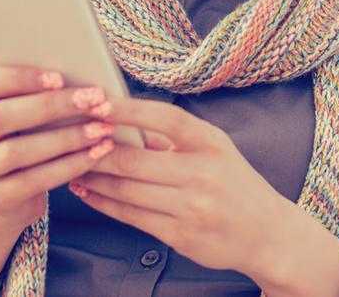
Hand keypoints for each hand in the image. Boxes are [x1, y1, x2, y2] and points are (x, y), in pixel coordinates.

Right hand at [0, 65, 117, 232]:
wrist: (6, 200)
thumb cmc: (25, 143)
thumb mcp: (23, 119)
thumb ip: (38, 97)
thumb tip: (83, 78)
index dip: (18, 78)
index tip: (59, 77)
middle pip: (1, 116)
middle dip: (52, 106)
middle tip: (94, 99)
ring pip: (17, 150)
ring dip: (66, 137)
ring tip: (101, 129)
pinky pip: (34, 180)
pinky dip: (69, 165)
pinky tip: (96, 154)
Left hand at [66, 96, 296, 278]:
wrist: (268, 234)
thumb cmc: (235, 183)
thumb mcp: (215, 149)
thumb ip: (173, 137)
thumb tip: (122, 119)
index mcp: (211, 143)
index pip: (165, 118)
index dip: (127, 110)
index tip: (97, 103)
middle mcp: (202, 174)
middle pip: (134, 160)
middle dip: (96, 150)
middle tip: (70, 138)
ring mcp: (191, 207)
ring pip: (126, 190)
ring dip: (93, 177)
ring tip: (70, 166)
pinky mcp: (180, 236)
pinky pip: (131, 216)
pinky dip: (104, 202)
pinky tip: (88, 192)